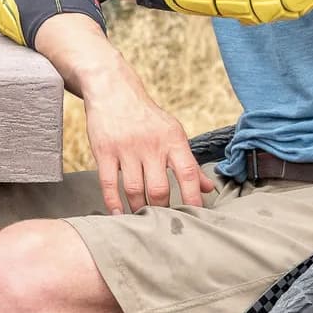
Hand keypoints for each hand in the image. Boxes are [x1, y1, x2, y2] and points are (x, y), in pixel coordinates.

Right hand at [81, 75, 212, 214]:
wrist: (113, 90)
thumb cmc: (146, 116)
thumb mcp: (172, 132)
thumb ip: (189, 162)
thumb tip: (208, 188)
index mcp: (172, 139)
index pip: (187, 173)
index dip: (193, 198)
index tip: (196, 217)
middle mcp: (151, 144)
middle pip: (159, 188)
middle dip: (163, 210)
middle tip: (164, 223)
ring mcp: (126, 148)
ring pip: (134, 190)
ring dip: (139, 209)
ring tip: (142, 218)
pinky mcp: (104, 151)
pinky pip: (109, 184)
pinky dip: (113, 203)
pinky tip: (118, 214)